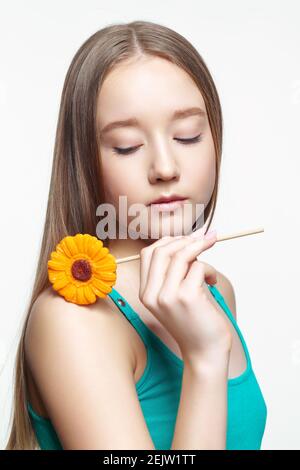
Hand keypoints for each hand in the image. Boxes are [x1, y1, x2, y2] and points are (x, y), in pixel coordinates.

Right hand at [139, 232, 232, 363]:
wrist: (204, 352)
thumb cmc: (194, 322)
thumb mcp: (175, 295)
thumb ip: (173, 272)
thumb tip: (187, 238)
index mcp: (146, 293)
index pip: (148, 253)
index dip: (168, 241)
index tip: (187, 239)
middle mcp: (152, 294)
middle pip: (162, 250)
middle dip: (185, 240)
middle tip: (204, 240)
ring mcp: (168, 296)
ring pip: (181, 255)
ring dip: (200, 251)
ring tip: (209, 265)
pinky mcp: (187, 297)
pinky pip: (199, 267)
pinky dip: (209, 270)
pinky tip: (212, 282)